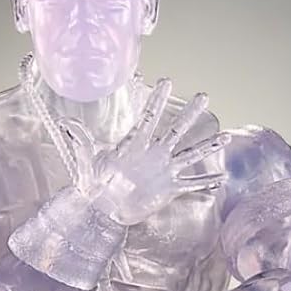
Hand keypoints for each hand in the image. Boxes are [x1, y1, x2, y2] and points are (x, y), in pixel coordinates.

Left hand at [84, 81, 228, 226]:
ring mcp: (163, 171)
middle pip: (175, 130)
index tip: (166, 80)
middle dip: (190, 114)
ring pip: (189, 155)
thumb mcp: (86, 162)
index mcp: (135, 144)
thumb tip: (66, 123)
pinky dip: (205, 182)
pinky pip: (190, 184)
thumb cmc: (93, 185)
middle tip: (204, 96)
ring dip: (206, 146)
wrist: (102, 210)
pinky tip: (221, 178)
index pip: (149, 117)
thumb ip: (81, 143)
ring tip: (224, 137)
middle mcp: (153, 153)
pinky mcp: (168, 189)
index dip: (157, 99)